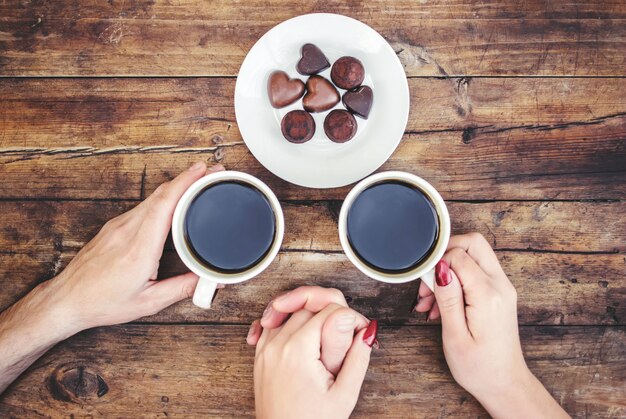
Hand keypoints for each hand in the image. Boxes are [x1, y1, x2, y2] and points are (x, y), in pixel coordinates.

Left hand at [41, 162, 224, 333]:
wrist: (66, 300)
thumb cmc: (102, 302)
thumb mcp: (148, 302)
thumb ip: (182, 288)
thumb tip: (210, 280)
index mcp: (139, 249)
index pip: (165, 205)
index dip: (186, 183)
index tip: (203, 170)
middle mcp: (127, 231)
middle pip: (161, 194)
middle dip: (188, 179)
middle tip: (211, 172)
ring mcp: (118, 226)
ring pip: (152, 198)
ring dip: (176, 187)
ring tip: (197, 184)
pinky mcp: (113, 227)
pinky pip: (143, 206)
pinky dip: (163, 199)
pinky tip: (173, 203)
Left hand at [247, 286, 370, 374]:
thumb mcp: (344, 394)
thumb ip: (358, 359)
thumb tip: (368, 331)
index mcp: (298, 350)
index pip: (327, 311)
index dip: (349, 316)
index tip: (359, 329)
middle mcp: (278, 345)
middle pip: (307, 306)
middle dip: (329, 310)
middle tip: (347, 326)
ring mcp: (266, 349)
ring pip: (288, 311)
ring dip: (307, 311)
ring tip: (326, 325)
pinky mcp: (260, 356)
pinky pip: (270, 325)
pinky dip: (285, 320)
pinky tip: (299, 327)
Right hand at [415, 233, 567, 417]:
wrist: (504, 385)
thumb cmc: (479, 367)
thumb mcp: (455, 336)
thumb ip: (448, 298)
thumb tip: (441, 268)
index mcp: (488, 296)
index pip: (459, 255)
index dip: (436, 264)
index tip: (424, 284)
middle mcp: (500, 286)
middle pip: (473, 243)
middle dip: (445, 255)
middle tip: (428, 281)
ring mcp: (502, 288)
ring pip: (473, 255)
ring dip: (448, 269)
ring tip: (430, 301)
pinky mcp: (499, 293)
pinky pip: (476, 271)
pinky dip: (456, 278)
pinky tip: (441, 304)